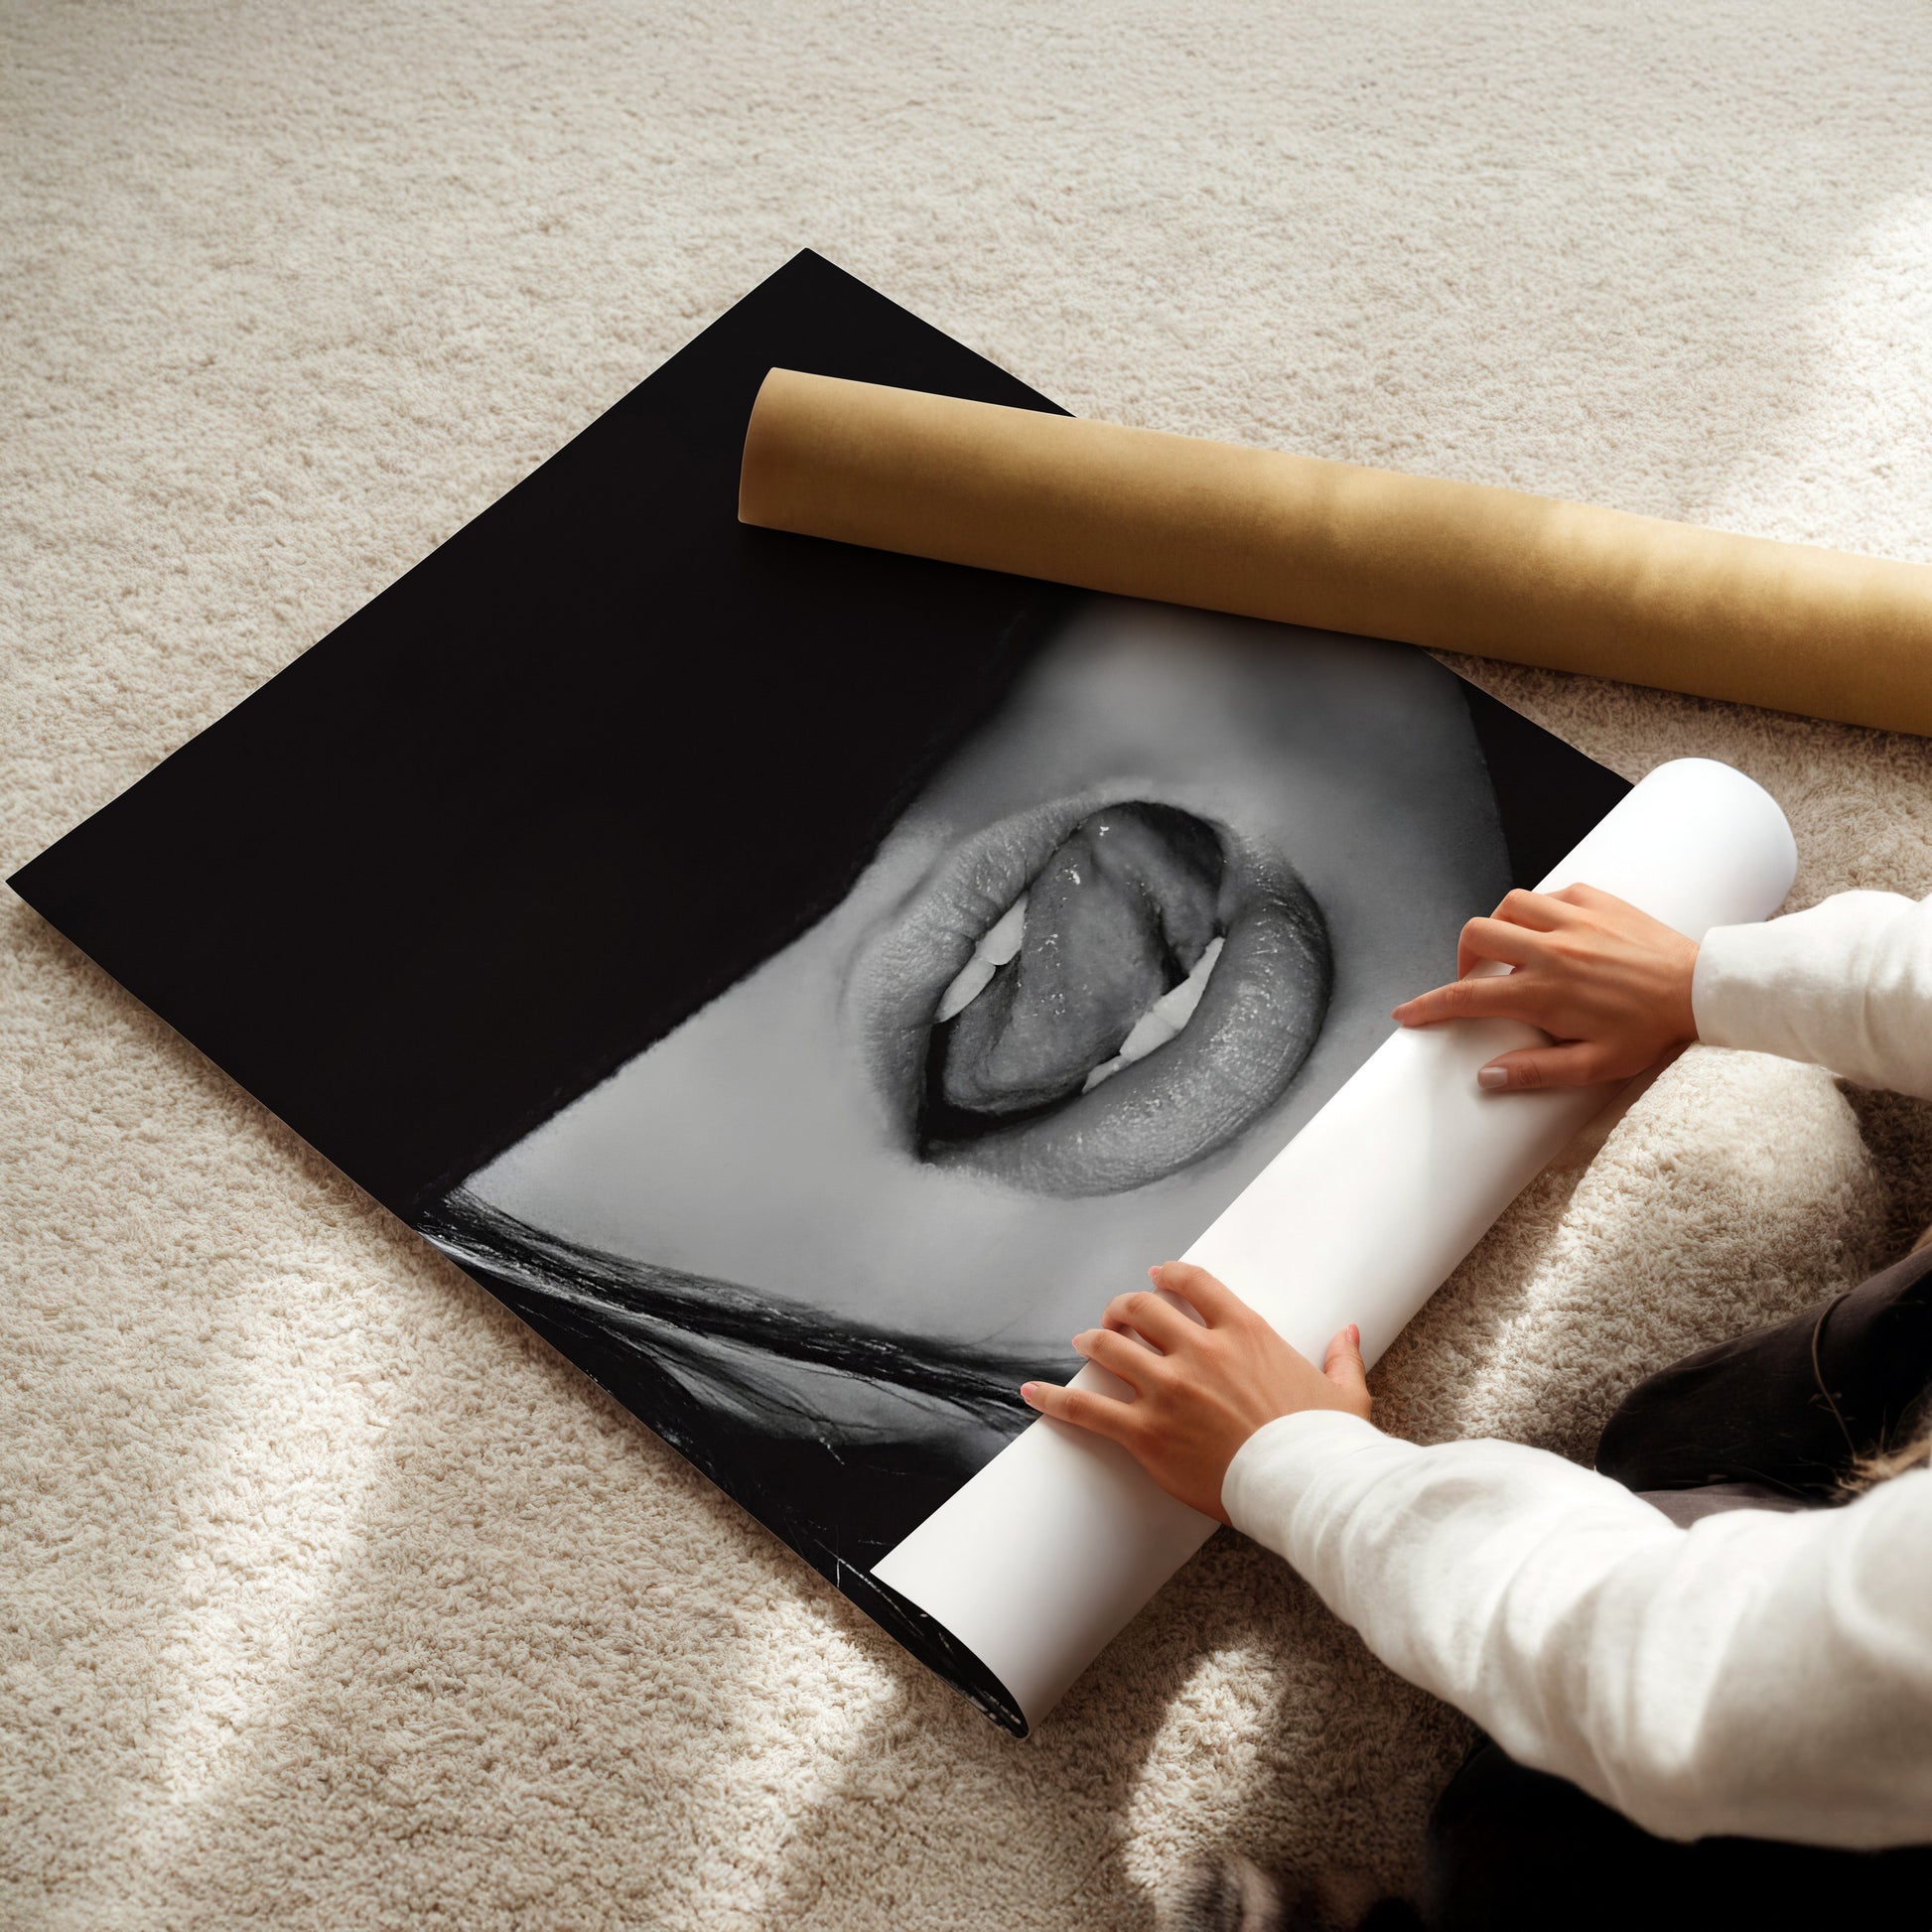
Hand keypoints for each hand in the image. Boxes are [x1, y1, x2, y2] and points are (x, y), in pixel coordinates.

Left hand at [1019, 1261, 1369, 1523]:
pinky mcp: (1146, 1433)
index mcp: (1245, 1332)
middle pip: (1142, 1309)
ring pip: (1110, 1348)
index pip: (1193, 1284)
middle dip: (1123, 1308)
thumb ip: (1340, 1357)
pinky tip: (1032, 1392)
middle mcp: (1200, 1351)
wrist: (1308, 1488)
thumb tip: (1348, 1332)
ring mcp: (1168, 1390)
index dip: (1168, 1276)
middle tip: (1115, 1317)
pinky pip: (1087, 1409)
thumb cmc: (1326, 1444)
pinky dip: (1055, 1398)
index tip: (1156, 1277)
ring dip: (1093, 1341)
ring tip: (1084, 1343)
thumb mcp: (1343, 1392)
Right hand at [1390, 883, 1698, 1090]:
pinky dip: (1539, 910)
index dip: (1428, 1006)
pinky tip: (1552, 932)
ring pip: (1508, 905)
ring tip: (1511, 952)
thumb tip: (1487, 1077)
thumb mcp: (1595, 1066)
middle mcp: (1551, 950)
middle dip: (1462, 957)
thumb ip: (1536, 1072)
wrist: (1702, 989)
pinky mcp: (1596, 899)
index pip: (1467, 997)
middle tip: (1475, 980)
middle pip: (1476, 935)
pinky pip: (1550, 894)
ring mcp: (1573, 919)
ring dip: (1499, 927)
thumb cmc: (1651, 1031)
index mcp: (1544, 993)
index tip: (1406, 1013)